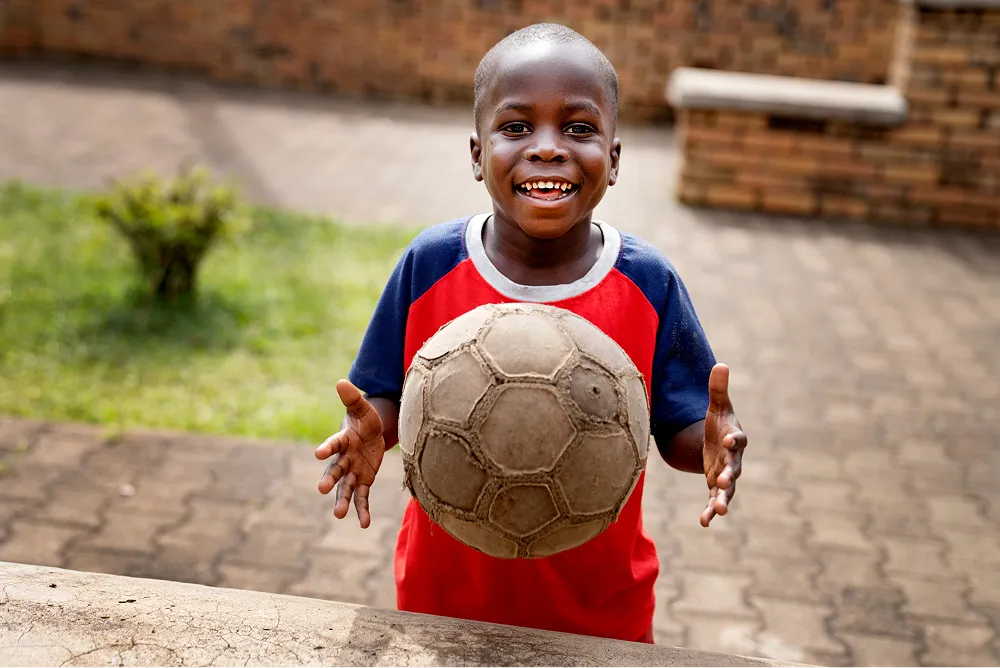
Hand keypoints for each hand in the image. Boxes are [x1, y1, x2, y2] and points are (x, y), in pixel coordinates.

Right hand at [316, 380, 385, 527]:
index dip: (327, 448)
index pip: (333, 443)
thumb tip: (341, 382)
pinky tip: (364, 524)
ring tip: (339, 515)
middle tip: (321, 489)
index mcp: (342, 440)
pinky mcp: (363, 480)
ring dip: (343, 501)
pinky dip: (363, 510)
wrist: (372, 433)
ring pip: (346, 488)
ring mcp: (352, 472)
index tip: (318, 453)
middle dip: (329, 479)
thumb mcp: (363, 408)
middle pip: (335, 470)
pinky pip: (362, 497)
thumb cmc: (365, 419)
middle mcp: (344, 458)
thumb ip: (353, 398)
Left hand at [701, 363, 746, 526]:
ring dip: (723, 501)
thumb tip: (720, 363)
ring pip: (727, 490)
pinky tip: (704, 522)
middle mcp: (733, 459)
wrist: (717, 440)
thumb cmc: (718, 421)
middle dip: (730, 476)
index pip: (737, 439)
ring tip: (720, 512)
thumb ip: (718, 388)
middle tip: (724, 482)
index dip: (733, 439)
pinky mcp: (716, 486)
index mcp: (735, 438)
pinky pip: (714, 500)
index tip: (728, 439)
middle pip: (734, 469)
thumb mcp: (716, 405)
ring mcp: (726, 474)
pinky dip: (710, 511)